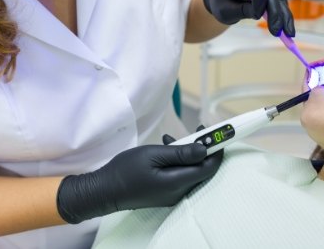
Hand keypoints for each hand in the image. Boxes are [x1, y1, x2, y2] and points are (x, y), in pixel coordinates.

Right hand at [56, 139, 222, 223]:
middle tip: (198, 130)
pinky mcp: (165, 192)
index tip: (219, 133)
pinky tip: (167, 147)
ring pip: (191, 170)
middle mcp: (179, 191)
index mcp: (178, 183)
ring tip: (174, 137)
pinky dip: (178, 159)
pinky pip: (180, 174)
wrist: (104, 190)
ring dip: (188, 152)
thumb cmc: (127, 170)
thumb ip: (181, 153)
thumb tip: (205, 149)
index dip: (217, 150)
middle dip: (203, 148)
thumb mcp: (154, 155)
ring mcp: (171, 194)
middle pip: (202, 169)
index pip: (209, 167)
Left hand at [203, 0, 294, 35]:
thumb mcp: (224, 10)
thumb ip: (240, 10)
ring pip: (280, 0)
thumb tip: (257, 14)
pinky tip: (288, 30)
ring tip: (287, 34)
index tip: (257, 16)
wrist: (225, 0)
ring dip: (285, 17)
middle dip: (275, 12)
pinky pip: (282, 5)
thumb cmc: (222, 3)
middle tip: (276, 31)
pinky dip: (286, 17)